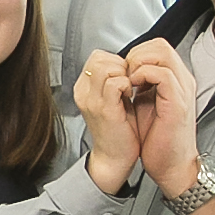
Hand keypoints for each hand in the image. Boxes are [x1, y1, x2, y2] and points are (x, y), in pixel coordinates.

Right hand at [72, 51, 143, 194]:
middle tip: (129, 81)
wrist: (115, 158)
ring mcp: (91, 100)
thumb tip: (126, 62)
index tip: (125, 76)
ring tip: (129, 89)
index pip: (97, 56)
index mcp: (84, 88)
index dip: (116, 61)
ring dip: (124, 73)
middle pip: (99, 58)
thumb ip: (113, 80)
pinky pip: (115, 82)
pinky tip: (130, 96)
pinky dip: (127, 84)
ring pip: (106, 67)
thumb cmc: (118, 130)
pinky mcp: (103, 109)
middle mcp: (83, 92)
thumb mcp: (112, 99)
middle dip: (120, 64)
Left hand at [123, 37, 201, 198]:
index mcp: (175, 80)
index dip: (136, 53)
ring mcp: (182, 90)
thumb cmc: (158, 140)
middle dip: (136, 54)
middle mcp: (182, 81)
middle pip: (160, 45)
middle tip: (124, 74)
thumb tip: (124, 72)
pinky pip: (163, 74)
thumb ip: (142, 85)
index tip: (123, 71)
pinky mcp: (177, 103)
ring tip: (128, 80)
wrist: (172, 166)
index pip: (158, 47)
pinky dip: (143, 76)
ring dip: (138, 63)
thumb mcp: (147, 104)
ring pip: (162, 53)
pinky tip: (133, 88)